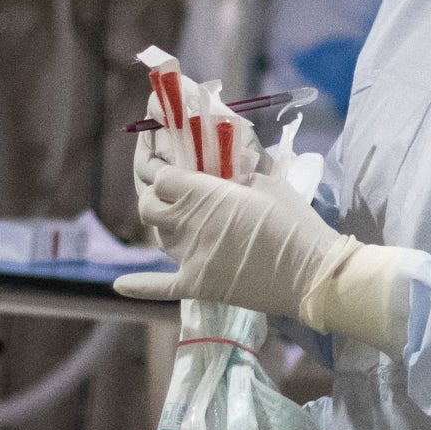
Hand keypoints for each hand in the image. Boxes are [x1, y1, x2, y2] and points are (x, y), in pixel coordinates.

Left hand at [118, 152, 422, 351]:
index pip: (162, 175)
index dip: (163, 165)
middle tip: (167, 183)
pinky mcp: (197, 285)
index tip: (171, 158)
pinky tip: (119, 284)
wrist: (311, 273)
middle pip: (149, 203)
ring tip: (170, 213)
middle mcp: (187, 224)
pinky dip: (139, 285)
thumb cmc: (294, 221)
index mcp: (203, 194)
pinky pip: (160, 286)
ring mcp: (189, 257)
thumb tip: (229, 143)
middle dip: (154, 190)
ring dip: (160, 222)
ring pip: (156, 236)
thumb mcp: (268, 180)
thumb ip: (240, 162)